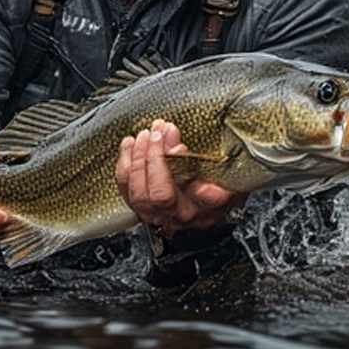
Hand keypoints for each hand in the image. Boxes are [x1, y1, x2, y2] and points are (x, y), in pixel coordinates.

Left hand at [114, 119, 244, 236]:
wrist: (208, 200)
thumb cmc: (220, 182)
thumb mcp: (224, 168)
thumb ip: (204, 157)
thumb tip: (174, 140)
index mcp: (206, 208)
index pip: (195, 197)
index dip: (188, 176)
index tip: (181, 147)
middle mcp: (180, 216)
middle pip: (160, 196)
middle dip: (155, 158)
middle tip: (158, 132)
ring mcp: (157, 214)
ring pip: (139, 195)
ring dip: (138, 159)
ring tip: (144, 135)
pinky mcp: (141, 207)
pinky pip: (126, 191)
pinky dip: (124, 165)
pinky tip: (130, 144)